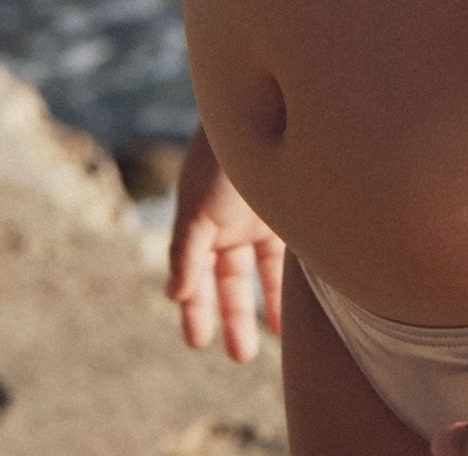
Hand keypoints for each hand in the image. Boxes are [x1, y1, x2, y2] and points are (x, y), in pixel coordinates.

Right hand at [165, 121, 284, 361]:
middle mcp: (231, 224)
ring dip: (263, 306)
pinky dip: (288, 286)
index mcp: (202, 222)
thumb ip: (185, 251)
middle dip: (232, 317)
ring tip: (271, 338)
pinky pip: (287, 260)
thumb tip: (172, 295)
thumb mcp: (197, 207)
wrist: (266, 112)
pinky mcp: (293, 214)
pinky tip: (295, 310)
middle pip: (229, 280)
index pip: (195, 274)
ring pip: (261, 275)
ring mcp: (262, 219)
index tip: (197, 342)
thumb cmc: (223, 159)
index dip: (195, 308)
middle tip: (238, 355)